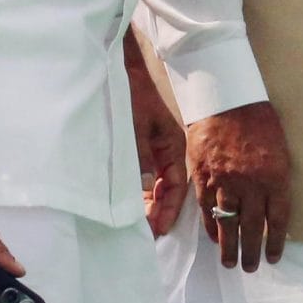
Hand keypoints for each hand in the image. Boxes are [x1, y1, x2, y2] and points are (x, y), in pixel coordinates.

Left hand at [131, 69, 189, 237]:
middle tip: (148, 234)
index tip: (156, 229)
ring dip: (152, 204)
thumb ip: (140, 157)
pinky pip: (149, 175)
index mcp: (174, 146)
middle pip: (169, 190)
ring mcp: (158, 150)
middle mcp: (169, 151)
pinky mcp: (146, 147)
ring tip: (142, 225)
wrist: (126, 69)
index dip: (167, 210)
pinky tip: (137, 203)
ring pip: (159, 185)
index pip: (176, 187)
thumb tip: (147, 190)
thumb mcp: (135, 126)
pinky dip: (144, 191)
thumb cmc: (133, 94)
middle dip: (160, 212)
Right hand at [189, 101, 291, 271]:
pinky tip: (214, 238)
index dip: (275, 242)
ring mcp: (225, 182)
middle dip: (251, 252)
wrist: (226, 99)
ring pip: (228, 224)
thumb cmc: (258, 121)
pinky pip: (207, 210)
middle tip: (250, 268)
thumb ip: (277, 180)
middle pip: (253, 228)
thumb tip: (275, 209)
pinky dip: (211, 227)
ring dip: (229, 247)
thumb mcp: (280, 150)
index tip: (273, 258)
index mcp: (275, 177)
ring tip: (230, 262)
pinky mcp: (204, 177)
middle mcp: (251, 184)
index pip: (278, 220)